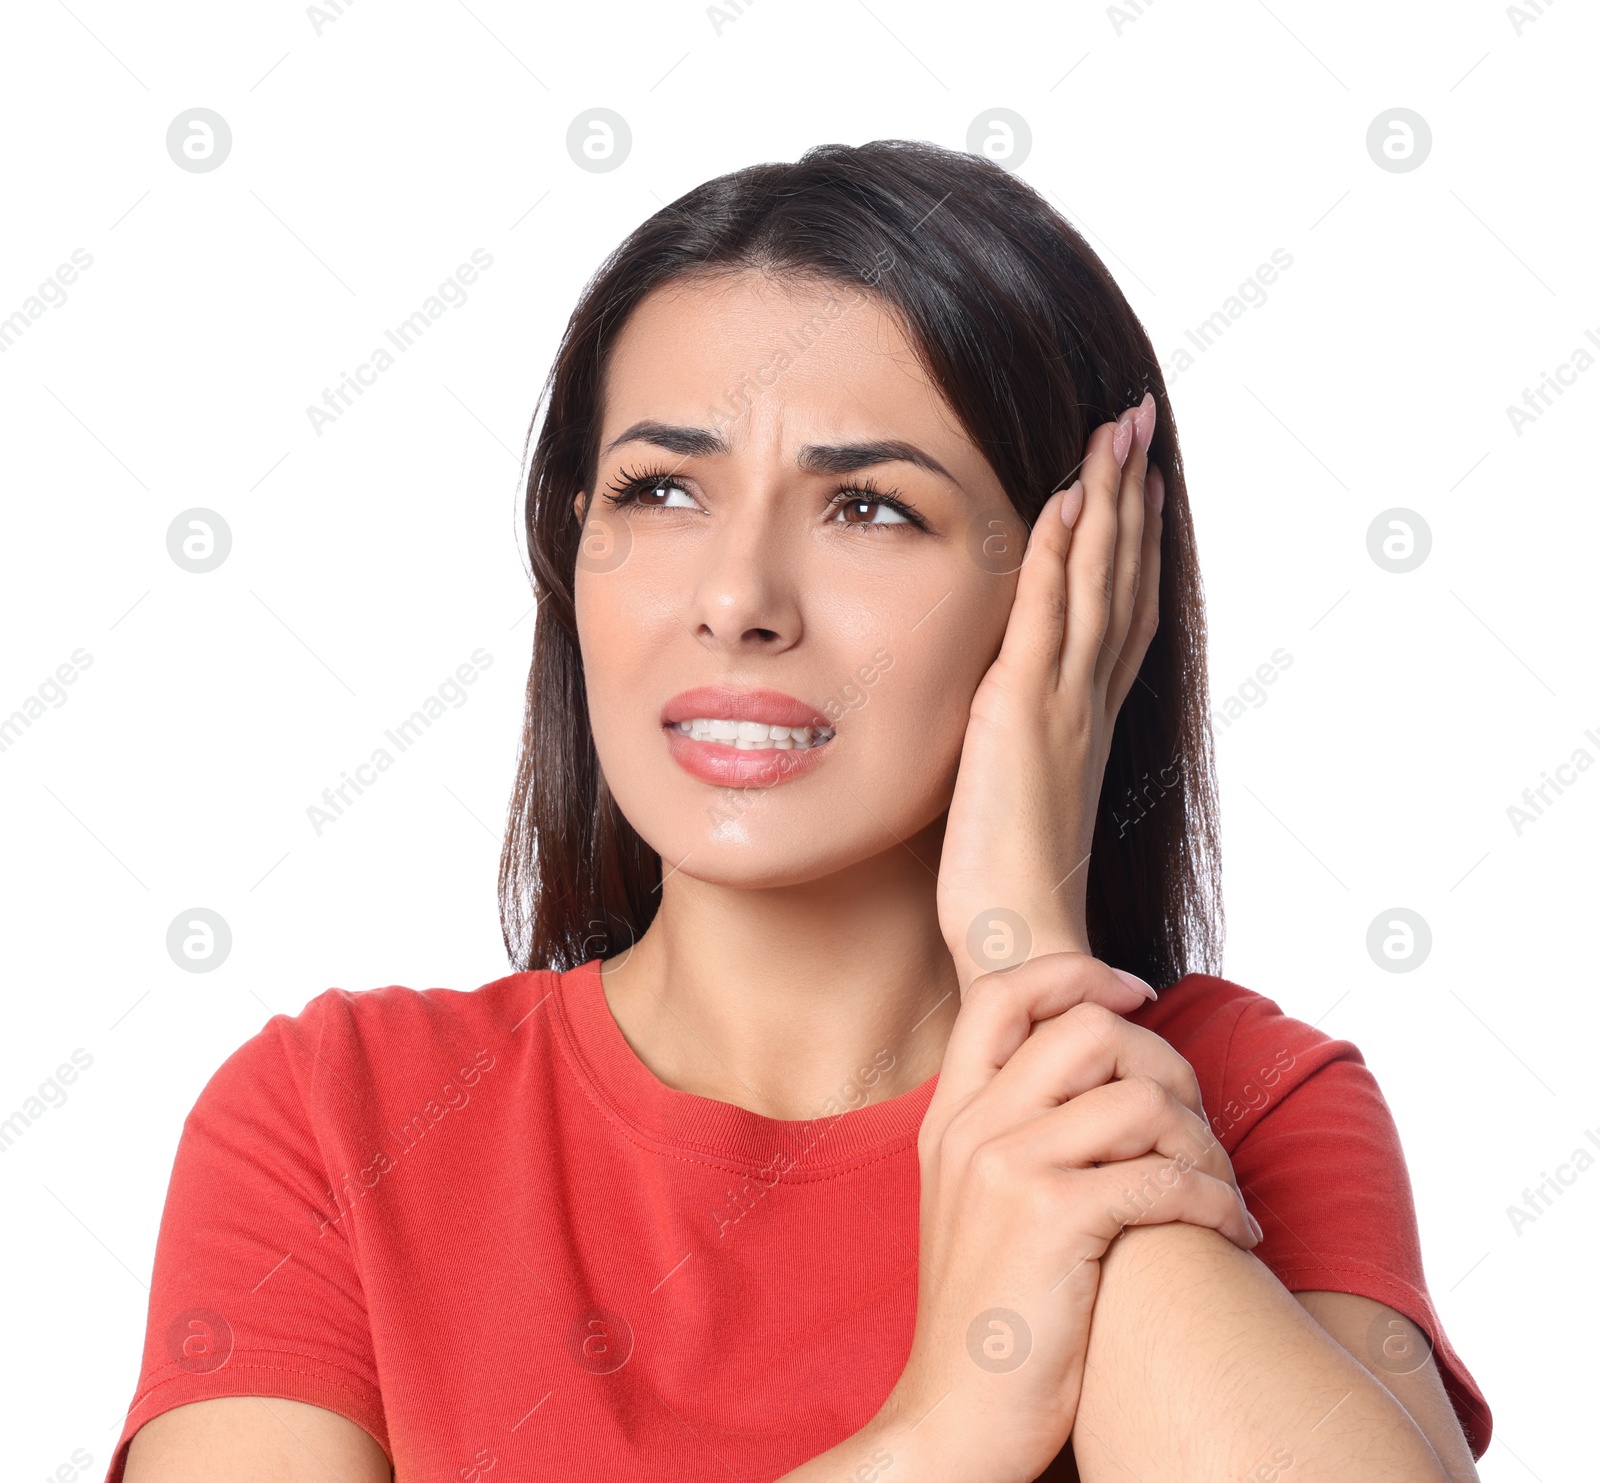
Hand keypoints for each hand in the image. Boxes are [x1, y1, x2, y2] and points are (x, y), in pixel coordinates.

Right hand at [874, 953, 1258, 1482]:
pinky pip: (1163, 1174)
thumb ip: (1008, 1131)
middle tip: (1193, 1117)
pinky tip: (1231, 1232)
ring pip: (1139, 1097)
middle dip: (1165, 1061)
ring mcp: (1006, 1171)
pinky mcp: (1050, 1222)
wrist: (951, 1421)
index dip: (1078, 973)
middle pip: (1087, 1027)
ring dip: (1205, 1142)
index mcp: (948, 1117)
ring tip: (1219, 1189)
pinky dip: (1216, 1199)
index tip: (1136, 997)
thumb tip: (1095, 1077)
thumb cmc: (986, 1318)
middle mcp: (970, 1129)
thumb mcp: (970, 1203)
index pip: (1001, 992)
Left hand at [936, 395, 1164, 989]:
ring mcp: (1063, 703)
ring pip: (1093, 578)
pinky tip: (1062, 497)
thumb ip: (1019, 751)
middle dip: (1129, 495)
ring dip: (1105, 498)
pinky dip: (1056, 551)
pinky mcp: (1022, 712)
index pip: (1119, 612)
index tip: (1137, 484)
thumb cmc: (1010, 891)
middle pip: (1120, 576)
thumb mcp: (1016, 800)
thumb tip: (1001, 729)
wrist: (1020, 941)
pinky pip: (1044, 613)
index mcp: (1086, 720)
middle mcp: (1087, 701)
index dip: (1132, 544)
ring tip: (1114, 430)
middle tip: (1136, 424)